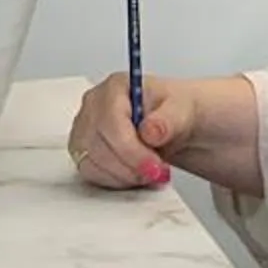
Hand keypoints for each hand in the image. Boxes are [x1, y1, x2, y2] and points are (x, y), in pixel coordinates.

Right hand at [68, 75, 199, 191]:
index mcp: (115, 87)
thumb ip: (169, 120)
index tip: (153, 166)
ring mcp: (85, 128)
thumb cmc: (175, 111)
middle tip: (156, 173)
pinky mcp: (83, 150)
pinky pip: (90, 172)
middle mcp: (94, 105)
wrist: (173, 125)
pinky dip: (115, 180)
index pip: (111, 122)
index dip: (131, 150)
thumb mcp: (184, 110)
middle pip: (98, 145)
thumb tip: (151, 131)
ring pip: (91, 162)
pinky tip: (136, 174)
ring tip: (150, 173)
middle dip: (130, 166)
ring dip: (124, 175)